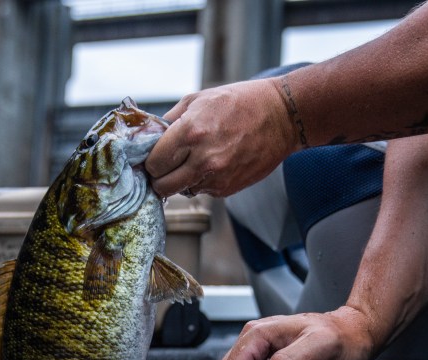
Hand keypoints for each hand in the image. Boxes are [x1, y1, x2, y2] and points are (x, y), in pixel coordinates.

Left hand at [146, 78, 297, 197]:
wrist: (281, 117)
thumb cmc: (238, 102)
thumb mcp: (197, 100)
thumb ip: (168, 121)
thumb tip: (147, 139)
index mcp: (190, 132)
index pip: (153, 163)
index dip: (151, 161)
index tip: (156, 156)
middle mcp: (202, 159)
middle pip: (162, 186)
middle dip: (160, 177)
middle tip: (166, 166)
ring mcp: (216, 178)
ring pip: (181, 191)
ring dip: (181, 180)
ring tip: (194, 159)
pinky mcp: (227, 189)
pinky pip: (202, 191)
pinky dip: (201, 181)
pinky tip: (215, 162)